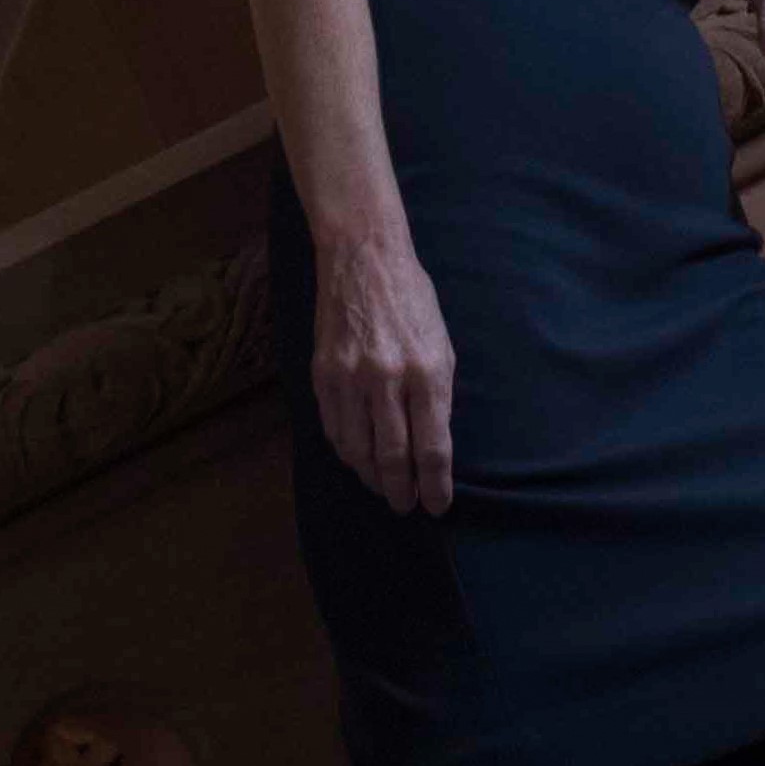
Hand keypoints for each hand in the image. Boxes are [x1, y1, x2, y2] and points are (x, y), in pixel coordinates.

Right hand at [313, 226, 457, 514]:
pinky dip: (346, 451)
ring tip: (382, 488)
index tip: (437, 505)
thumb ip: (437, 395)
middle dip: (402, 491)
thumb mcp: (441, 345)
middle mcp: (388, 379)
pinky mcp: (323, 373)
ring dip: (371, 477)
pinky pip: (333, 428)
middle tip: (406, 506)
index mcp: (428, 372)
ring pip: (358, 450)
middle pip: (394, 457)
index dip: (435, 485)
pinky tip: (357, 459)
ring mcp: (351, 377)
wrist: (363, 258)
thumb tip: (432, 445)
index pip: (432, 448)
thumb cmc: (412, 301)